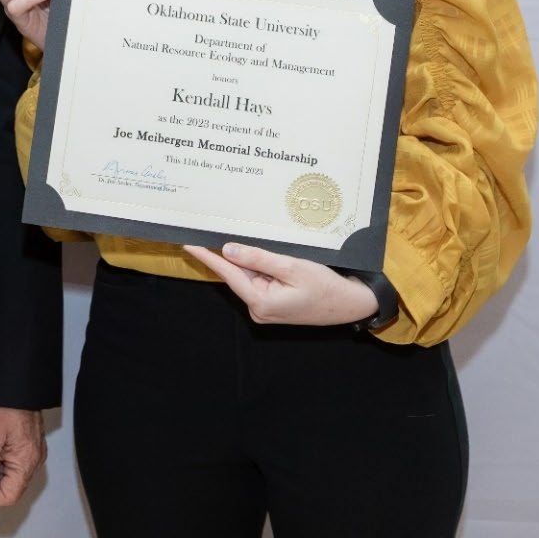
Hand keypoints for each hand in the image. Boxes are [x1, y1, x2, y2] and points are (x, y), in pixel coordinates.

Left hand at [0, 407, 45, 506]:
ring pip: (11, 477)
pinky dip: (1, 461)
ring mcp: (33, 453)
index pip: (9, 497)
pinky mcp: (29, 445)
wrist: (17, 382)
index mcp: (27, 461)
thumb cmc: (6, 403)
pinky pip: (14, 464)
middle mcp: (34, 460)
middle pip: (11, 489)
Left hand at [185, 243, 378, 326]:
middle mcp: (258, 309)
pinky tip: (266, 255)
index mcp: (260, 302)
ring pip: (249, 276)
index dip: (208, 256)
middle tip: (219, 228)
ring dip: (250, 259)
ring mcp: (265, 308)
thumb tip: (229, 250)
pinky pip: (259, 280)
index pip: (228, 274)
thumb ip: (259, 258)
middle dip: (233, 253)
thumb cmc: (325, 286)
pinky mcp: (272, 304)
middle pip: (238, 274)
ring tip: (257, 242)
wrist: (349, 304)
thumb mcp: (292, 267)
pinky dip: (260, 267)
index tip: (189, 243)